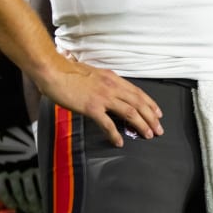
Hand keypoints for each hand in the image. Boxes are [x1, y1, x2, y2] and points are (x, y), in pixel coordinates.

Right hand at [0, 124, 43, 212]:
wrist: (11, 120)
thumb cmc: (32, 128)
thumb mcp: (44, 142)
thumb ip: (49, 157)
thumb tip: (62, 170)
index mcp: (39, 162)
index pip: (44, 187)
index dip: (46, 198)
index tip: (48, 206)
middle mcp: (27, 169)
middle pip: (31, 194)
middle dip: (35, 204)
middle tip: (38, 212)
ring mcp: (12, 171)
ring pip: (19, 194)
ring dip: (24, 204)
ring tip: (29, 210)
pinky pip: (3, 190)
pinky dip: (9, 199)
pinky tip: (13, 205)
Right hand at [35, 55, 163, 146]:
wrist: (54, 71)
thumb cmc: (69, 72)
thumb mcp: (94, 74)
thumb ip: (105, 83)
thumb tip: (112, 92)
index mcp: (113, 78)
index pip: (138, 92)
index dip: (150, 104)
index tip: (158, 113)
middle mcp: (112, 86)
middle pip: (138, 103)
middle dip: (151, 117)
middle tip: (158, 129)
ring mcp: (103, 97)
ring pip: (129, 112)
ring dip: (141, 124)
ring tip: (148, 135)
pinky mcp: (91, 107)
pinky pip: (107, 123)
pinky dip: (115, 134)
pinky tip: (120, 141)